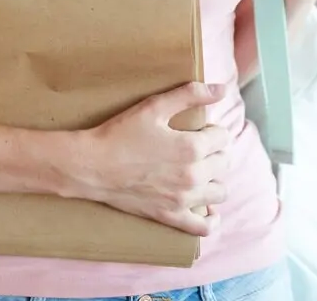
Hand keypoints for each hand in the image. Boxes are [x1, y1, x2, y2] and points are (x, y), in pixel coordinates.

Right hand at [68, 81, 231, 235]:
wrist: (92, 166)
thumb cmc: (121, 133)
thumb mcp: (154, 106)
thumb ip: (190, 95)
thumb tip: (221, 89)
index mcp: (192, 147)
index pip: (222, 137)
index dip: (211, 129)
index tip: (197, 129)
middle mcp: (193, 176)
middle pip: (223, 163)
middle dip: (215, 152)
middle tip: (195, 147)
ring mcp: (183, 199)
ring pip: (219, 192)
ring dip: (214, 179)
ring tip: (199, 171)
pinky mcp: (170, 216)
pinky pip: (203, 227)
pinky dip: (210, 219)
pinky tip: (207, 208)